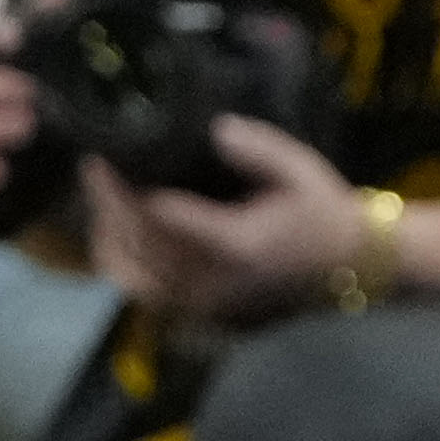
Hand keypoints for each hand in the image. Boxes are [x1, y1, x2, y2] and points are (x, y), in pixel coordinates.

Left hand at [76, 111, 373, 329]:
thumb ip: (256, 149)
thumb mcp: (298, 169)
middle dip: (108, 205)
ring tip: (101, 193)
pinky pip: (145, 294)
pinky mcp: (199, 312)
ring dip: (109, 234)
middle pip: (139, 246)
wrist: (346, 269)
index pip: (161, 218)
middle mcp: (212, 283)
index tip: (103, 155)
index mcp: (235, 246)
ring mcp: (203, 305)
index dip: (123, 189)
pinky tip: (115, 231)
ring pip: (133, 275)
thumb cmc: (320, 212)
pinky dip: (121, 264)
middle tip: (94, 166)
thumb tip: (215, 128)